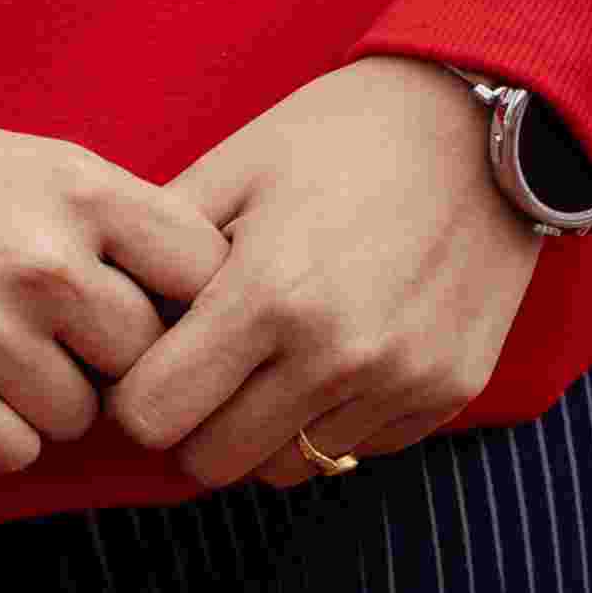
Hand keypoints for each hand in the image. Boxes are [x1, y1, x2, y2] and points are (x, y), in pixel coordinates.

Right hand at [0, 102, 232, 478]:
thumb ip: (113, 221)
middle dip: (109, 354)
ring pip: (83, 415)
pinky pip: (18, 450)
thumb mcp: (27, 160)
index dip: (187, 297)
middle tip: (53, 327)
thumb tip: (202, 300)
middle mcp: (45, 261)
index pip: (204, 271)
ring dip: (47, 395)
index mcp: (79, 187)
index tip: (156, 303)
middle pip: (147, 356)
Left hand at [92, 54, 547, 495]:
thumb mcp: (236, 163)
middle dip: (191, 424)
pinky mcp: (448, 395)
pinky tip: (334, 356)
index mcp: (268, 294)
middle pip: (214, 463)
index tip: (147, 361)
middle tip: (200, 370)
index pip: (155, 416)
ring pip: (288, 468)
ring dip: (263, 430)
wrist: (479, 124)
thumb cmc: (340, 134)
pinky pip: (359, 449)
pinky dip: (332, 420)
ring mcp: (400, 384)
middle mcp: (336, 356)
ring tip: (268, 360)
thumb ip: (163, 245)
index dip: (135, 394)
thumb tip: (113, 310)